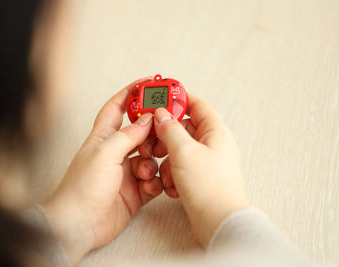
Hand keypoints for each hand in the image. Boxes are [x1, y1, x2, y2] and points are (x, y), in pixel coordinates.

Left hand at [42, 78, 162, 263]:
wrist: (79, 225)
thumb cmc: (82, 188)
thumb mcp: (105, 154)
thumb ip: (128, 136)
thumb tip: (147, 120)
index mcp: (103, 138)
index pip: (117, 108)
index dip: (131, 94)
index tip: (149, 84)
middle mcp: (116, 153)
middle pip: (140, 134)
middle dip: (152, 134)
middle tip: (162, 135)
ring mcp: (126, 173)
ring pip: (150, 159)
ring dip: (153, 164)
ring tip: (145, 172)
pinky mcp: (135, 192)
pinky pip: (154, 181)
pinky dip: (155, 183)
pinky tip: (149, 187)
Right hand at [149, 93, 249, 246]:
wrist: (218, 223)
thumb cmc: (209, 187)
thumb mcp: (184, 152)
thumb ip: (170, 129)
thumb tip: (161, 115)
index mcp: (216, 132)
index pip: (197, 105)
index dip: (179, 99)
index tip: (161, 97)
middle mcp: (213, 145)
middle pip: (184, 129)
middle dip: (167, 137)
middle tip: (154, 142)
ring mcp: (207, 162)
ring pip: (180, 150)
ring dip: (168, 160)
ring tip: (165, 172)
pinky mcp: (200, 178)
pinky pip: (181, 168)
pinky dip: (173, 175)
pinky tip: (173, 186)